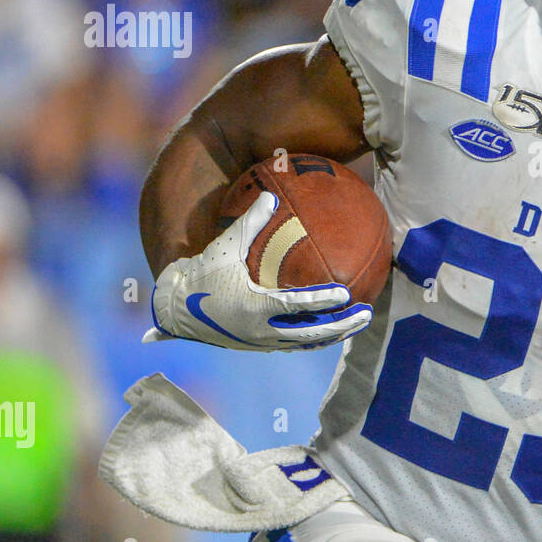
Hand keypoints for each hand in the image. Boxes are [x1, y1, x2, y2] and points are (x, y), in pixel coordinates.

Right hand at [144, 191, 373, 350]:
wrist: (175, 308)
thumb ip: (249, 221)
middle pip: (311, 333)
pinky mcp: (260, 345)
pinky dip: (315, 337)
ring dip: (334, 334)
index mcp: (254, 307)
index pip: (296, 306)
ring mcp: (262, 342)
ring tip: (358, 322)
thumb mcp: (224, 245)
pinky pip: (294, 343)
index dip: (322, 301)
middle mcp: (261, 331)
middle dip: (341, 326)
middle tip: (366, 312)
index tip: (346, 294)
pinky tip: (333, 327)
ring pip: (306, 342)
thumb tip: (270, 195)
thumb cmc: (202, 273)